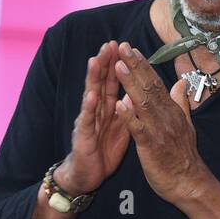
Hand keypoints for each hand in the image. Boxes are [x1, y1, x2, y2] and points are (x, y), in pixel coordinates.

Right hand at [59, 42, 130, 194]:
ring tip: (96, 60)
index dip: (119, 65)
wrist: (87, 175)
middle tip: (110, 43)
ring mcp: (88, 122)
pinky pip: (87, 121)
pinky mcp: (83, 136)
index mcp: (108, 109)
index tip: (125, 46)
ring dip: (93, 79)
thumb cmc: (102, 151)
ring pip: (91, 96)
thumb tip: (136, 93)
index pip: (113, 82)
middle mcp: (96, 111)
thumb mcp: (119, 128)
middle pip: (101, 83)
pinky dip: (89, 108)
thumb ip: (126, 110)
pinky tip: (91, 96)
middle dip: (105, 63)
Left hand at [113, 43, 208, 204]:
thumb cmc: (184, 158)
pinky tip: (119, 104)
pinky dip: (128, 116)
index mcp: (171, 111)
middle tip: (123, 47)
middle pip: (149, 86)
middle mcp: (166, 116)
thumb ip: (181, 103)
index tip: (132, 49)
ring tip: (118, 66)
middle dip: (135, 66)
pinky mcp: (152, 146)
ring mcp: (159, 130)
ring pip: (143, 102)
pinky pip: (138, 129)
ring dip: (130, 83)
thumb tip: (181, 83)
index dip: (143, 65)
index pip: (156, 83)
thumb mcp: (185, 126)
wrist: (190, 184)